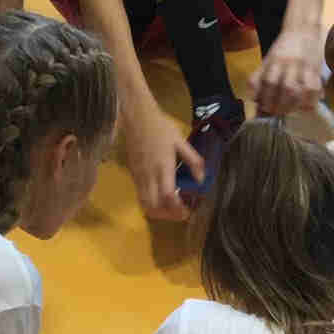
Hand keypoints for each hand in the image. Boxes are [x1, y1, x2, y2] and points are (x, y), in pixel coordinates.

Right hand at [123, 108, 203, 222]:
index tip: (187, 212)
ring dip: (158, 213)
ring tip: (171, 210)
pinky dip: (150, 204)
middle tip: (181, 214)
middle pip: (154, 206)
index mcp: (163, 166)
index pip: (167, 196)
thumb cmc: (161, 127)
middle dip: (168, 216)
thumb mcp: (181, 141)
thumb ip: (193, 160)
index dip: (177, 209)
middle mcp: (149, 175)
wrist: (137, 118)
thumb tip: (201, 179)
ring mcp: (139, 176)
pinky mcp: (133, 174)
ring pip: (144, 204)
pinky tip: (160, 199)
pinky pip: (140, 196)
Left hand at [250, 26, 323, 115]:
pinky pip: (314, 87)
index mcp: (274, 60)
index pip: (268, 81)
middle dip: (281, 105)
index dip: (265, 98)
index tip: (264, 110)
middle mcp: (289, 63)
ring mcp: (304, 66)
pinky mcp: (316, 69)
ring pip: (300, 89)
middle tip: (277, 113)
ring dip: (294, 105)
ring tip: (291, 111)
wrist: (302, 28)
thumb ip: (258, 77)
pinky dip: (311, 100)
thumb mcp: (268, 59)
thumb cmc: (284, 47)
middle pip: (285, 88)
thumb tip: (253, 99)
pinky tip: (307, 106)